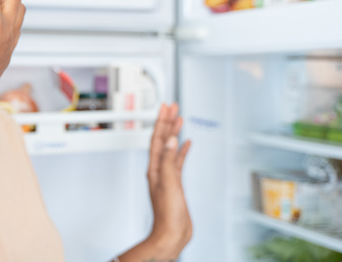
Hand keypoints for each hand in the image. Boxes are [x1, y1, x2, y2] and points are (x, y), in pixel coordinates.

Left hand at [146, 103, 191, 256]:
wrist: (172, 234)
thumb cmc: (167, 214)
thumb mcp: (169, 184)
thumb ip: (169, 161)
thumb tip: (172, 140)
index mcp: (155, 168)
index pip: (157, 139)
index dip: (162, 122)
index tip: (166, 107)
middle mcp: (159, 169)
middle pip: (163, 140)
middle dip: (167, 122)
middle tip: (173, 106)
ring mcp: (167, 175)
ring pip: (171, 148)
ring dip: (174, 133)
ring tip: (179, 119)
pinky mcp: (176, 183)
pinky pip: (178, 161)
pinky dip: (182, 150)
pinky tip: (187, 144)